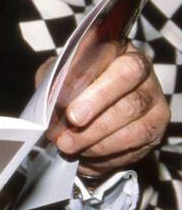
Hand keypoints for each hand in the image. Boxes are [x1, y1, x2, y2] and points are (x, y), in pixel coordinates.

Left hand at [58, 44, 167, 174]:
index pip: (125, 70)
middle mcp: (146, 79)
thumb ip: (57, 82)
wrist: (79, 102)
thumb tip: (55, 102)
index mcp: (124, 54)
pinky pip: (134, 148)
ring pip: (134, 131)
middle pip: (131, 104)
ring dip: (97, 143)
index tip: (72, 114)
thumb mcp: (58, 74)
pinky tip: (84, 154)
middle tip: (67, 138)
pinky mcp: (155, 131)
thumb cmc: (70, 82)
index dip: (99, 93)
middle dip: (96, 124)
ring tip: (69, 147)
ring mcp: (154, 106)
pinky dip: (106, 155)